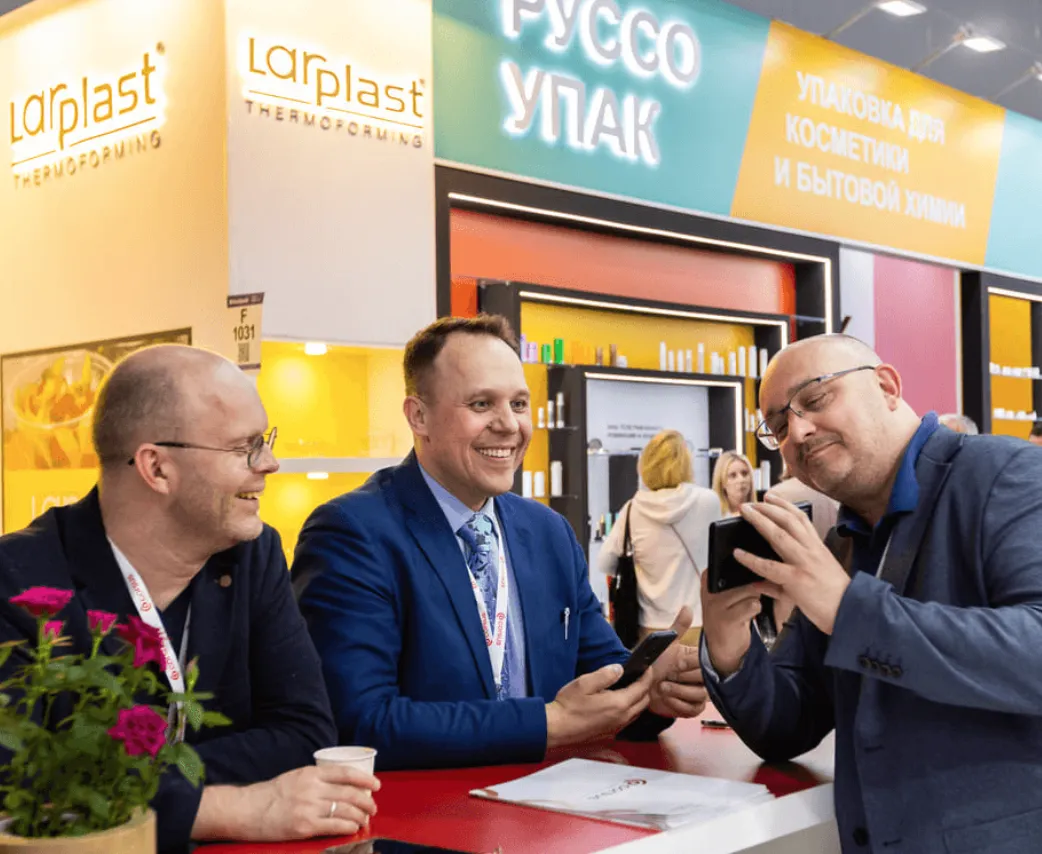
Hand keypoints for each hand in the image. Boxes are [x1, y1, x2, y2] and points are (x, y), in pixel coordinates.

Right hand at [199, 765, 379, 841]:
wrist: (247, 810)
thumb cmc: (271, 795)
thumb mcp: (296, 777)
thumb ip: (316, 780)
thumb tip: (341, 787)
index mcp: (311, 773)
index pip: (346, 773)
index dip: (365, 779)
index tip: (376, 785)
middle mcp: (312, 788)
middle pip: (350, 793)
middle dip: (366, 801)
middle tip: (373, 808)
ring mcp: (309, 807)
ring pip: (345, 810)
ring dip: (360, 815)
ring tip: (365, 819)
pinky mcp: (304, 826)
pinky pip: (334, 826)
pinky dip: (348, 827)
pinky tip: (353, 828)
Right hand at [546, 662, 651, 748]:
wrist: (555, 730)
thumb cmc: (567, 707)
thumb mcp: (584, 683)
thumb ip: (605, 675)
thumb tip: (619, 669)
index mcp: (618, 704)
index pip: (642, 688)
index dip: (647, 676)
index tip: (647, 668)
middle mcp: (621, 719)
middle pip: (643, 702)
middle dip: (645, 689)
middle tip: (640, 677)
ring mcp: (616, 729)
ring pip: (636, 714)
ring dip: (638, 701)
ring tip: (630, 690)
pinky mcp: (609, 736)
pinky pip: (626, 723)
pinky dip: (628, 712)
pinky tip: (617, 706)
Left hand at [648, 607, 706, 717]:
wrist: (639, 685)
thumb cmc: (652, 664)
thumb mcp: (664, 644)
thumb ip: (678, 628)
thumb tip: (687, 608)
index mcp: (696, 660)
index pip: (706, 663)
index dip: (690, 664)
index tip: (677, 663)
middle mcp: (699, 677)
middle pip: (704, 681)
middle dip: (681, 680)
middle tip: (667, 676)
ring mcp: (696, 693)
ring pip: (699, 696)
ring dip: (678, 692)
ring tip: (663, 687)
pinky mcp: (690, 708)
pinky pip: (693, 709)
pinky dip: (678, 704)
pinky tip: (667, 698)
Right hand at [700, 570, 768, 677]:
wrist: (722, 646)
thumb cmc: (729, 615)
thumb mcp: (729, 594)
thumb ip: (740, 580)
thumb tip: (765, 564)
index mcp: (709, 577)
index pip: (736, 563)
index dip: (751, 569)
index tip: (756, 578)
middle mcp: (709, 589)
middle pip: (746, 577)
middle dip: (757, 586)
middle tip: (758, 595)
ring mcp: (716, 604)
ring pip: (751, 590)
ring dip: (756, 599)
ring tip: (748, 608)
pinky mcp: (726, 619)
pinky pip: (752, 605)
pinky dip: (756, 610)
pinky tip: (747, 616)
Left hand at [734, 493, 850, 634]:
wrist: (852, 611)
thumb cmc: (836, 597)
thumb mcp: (815, 578)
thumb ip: (786, 577)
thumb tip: (760, 581)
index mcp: (817, 547)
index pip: (800, 518)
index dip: (784, 505)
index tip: (770, 497)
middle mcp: (811, 551)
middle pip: (787, 521)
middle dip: (767, 508)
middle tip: (749, 503)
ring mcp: (804, 563)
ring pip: (778, 536)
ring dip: (759, 521)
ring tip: (744, 514)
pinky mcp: (797, 580)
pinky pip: (769, 567)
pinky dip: (751, 560)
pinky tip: (738, 554)